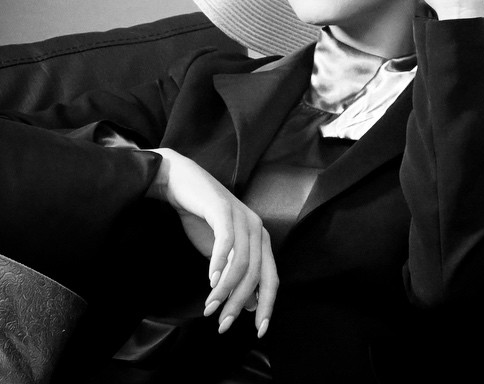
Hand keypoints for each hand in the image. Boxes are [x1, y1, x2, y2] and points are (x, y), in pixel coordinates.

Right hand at [146, 148, 277, 337]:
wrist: (180, 183)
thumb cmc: (201, 219)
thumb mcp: (221, 254)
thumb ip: (236, 275)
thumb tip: (250, 304)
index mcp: (260, 239)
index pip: (271, 278)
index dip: (267, 305)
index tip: (259, 331)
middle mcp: (257, 228)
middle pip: (257, 274)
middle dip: (241, 304)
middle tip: (223, 325)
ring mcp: (242, 216)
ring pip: (242, 262)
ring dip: (226, 290)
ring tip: (210, 307)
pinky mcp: (223, 209)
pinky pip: (226, 241)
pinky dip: (219, 263)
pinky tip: (210, 280)